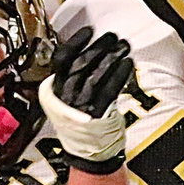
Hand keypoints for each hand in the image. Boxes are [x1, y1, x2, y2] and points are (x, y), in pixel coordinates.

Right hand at [37, 26, 133, 173]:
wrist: (87, 153)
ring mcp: (81, 106)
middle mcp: (66, 96)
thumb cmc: (81, 123)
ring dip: (112, 58)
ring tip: (124, 47)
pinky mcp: (97, 115)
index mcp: (55, 89)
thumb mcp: (70, 98)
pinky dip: (119, 76)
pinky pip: (109, 91)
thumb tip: (91, 51)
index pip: (62, 59)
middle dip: (99, 47)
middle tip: (112, 36)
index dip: (75, 43)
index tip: (88, 31)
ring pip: (96, 75)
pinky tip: (128, 64)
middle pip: (81, 64)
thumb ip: (76, 77)